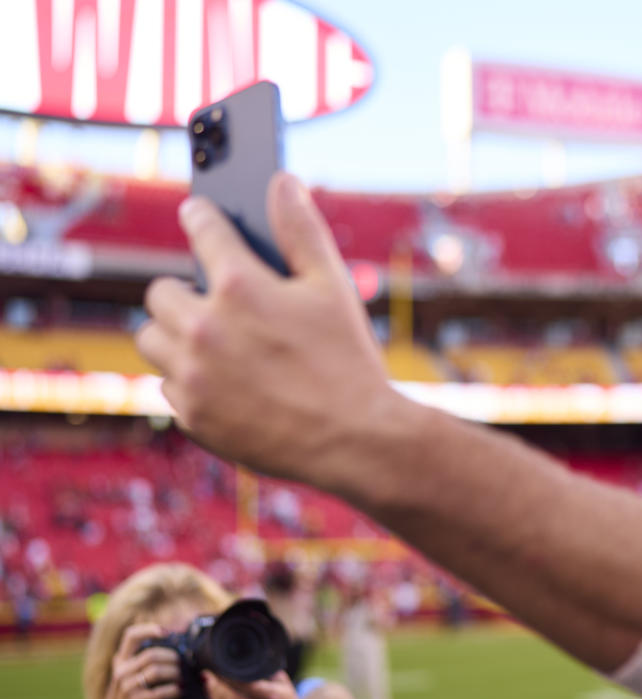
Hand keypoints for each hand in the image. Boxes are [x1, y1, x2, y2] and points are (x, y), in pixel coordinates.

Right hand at [94, 623, 181, 698]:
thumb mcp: (127, 676)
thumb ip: (140, 662)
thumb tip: (171, 646)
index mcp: (121, 662)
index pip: (131, 636)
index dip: (149, 629)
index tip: (166, 631)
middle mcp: (121, 672)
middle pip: (151, 654)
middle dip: (172, 658)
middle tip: (181, 664)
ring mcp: (127, 687)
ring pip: (157, 671)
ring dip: (175, 674)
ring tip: (181, 678)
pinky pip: (161, 692)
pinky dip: (175, 690)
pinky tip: (179, 691)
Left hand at [135, 173, 393, 487]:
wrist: (355, 439)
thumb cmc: (348, 359)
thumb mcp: (333, 287)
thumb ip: (301, 230)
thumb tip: (282, 182)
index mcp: (241, 286)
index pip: (201, 229)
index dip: (202, 217)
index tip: (200, 216)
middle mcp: (205, 327)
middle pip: (159, 292)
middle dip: (186, 293)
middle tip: (217, 304)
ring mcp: (194, 375)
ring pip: (152, 339)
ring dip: (176, 336)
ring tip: (216, 344)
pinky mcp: (192, 415)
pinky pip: (167, 385)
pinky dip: (190, 381)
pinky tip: (229, 383)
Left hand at [203, 670, 316, 698]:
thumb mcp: (286, 687)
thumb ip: (270, 675)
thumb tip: (253, 662)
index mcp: (273, 697)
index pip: (247, 686)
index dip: (231, 678)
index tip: (220, 669)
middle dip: (216, 687)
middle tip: (206, 675)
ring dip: (214, 697)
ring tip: (207, 684)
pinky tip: (215, 697)